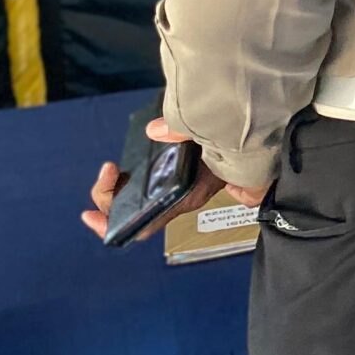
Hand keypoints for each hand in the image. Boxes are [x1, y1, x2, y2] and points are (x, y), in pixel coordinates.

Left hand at [79, 116, 268, 242]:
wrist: (265, 141)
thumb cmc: (245, 146)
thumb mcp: (219, 140)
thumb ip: (186, 132)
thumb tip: (153, 129)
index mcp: (186, 197)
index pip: (144, 223)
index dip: (112, 225)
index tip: (89, 216)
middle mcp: (176, 198)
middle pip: (130, 210)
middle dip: (107, 196)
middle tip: (108, 170)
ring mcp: (173, 185)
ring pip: (132, 196)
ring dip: (115, 187)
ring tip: (111, 168)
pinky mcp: (173, 170)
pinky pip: (141, 180)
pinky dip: (127, 175)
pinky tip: (124, 164)